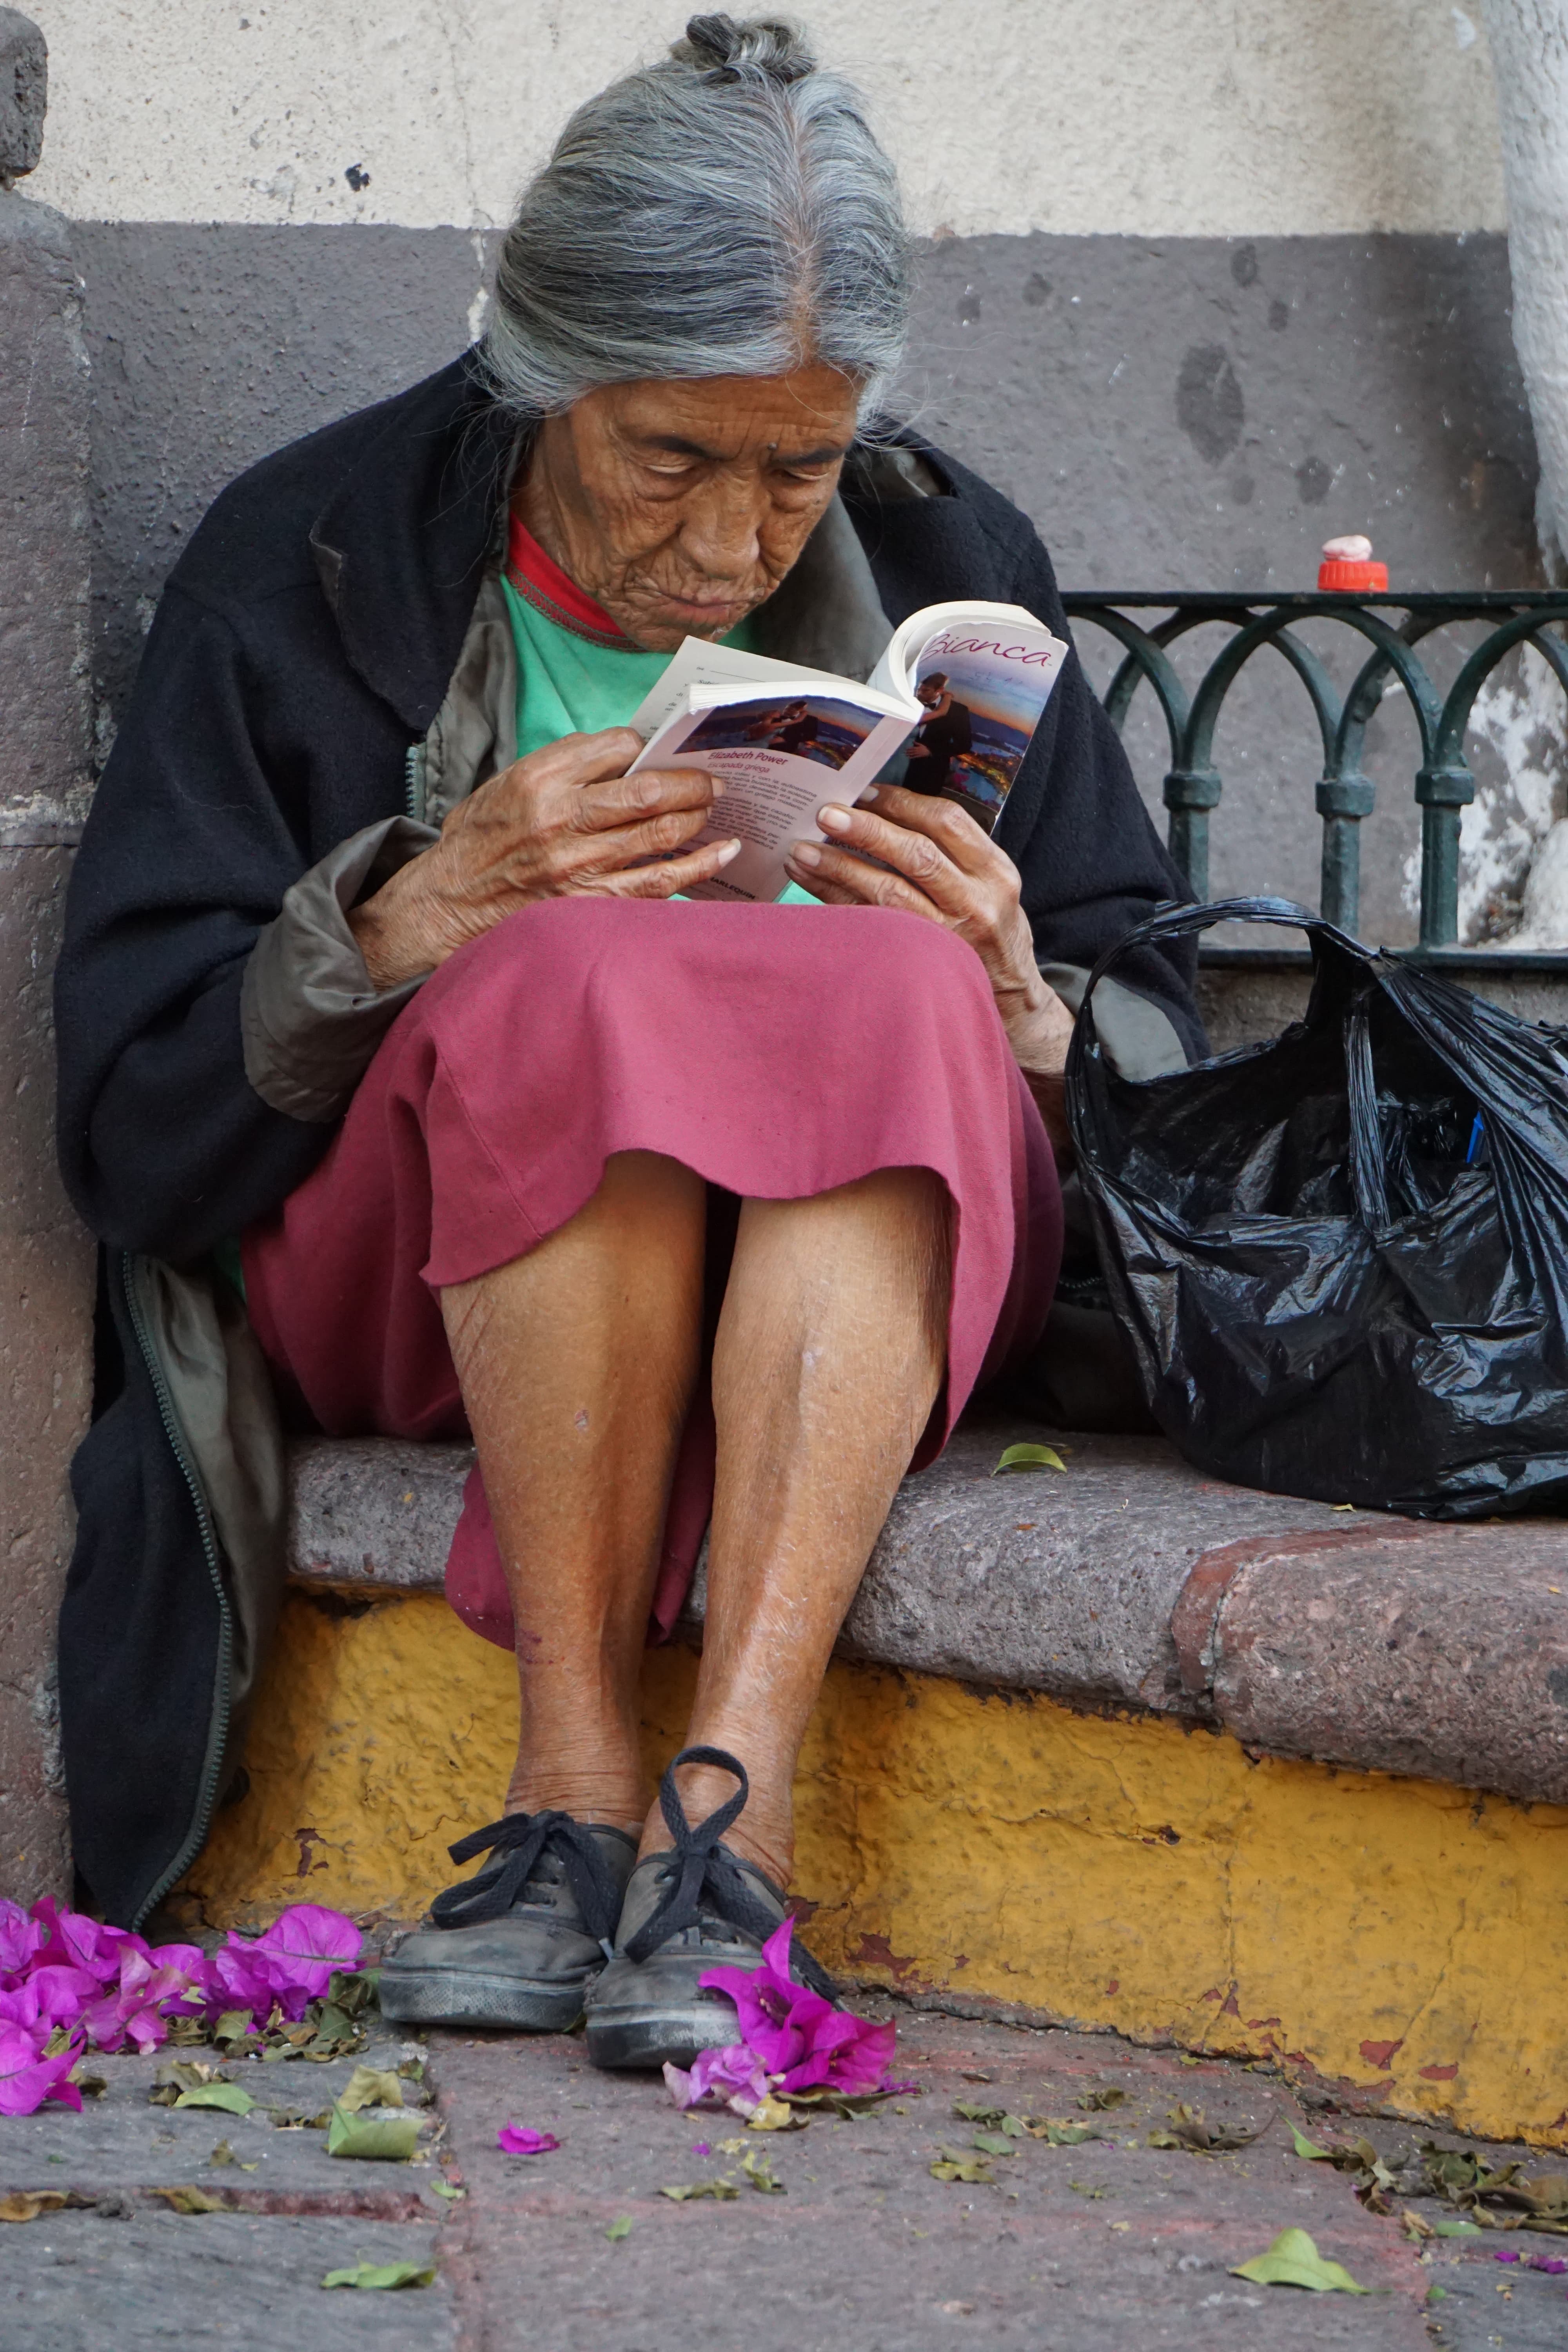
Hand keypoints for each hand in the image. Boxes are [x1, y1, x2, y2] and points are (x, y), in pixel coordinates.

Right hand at [350, 727, 740, 989]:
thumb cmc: (483, 839)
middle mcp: (562, 820)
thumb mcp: (509, 783)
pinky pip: (660, 883)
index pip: (615, 747)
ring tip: (717, 806)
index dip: (648, 745)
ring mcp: (580, 866)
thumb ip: (563, 765)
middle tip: (713, 778)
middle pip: (648, 790)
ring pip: (661, 834)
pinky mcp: (592, 903)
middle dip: (691, 780)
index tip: (664, 749)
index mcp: (540, 780)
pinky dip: (699, 865)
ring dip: (699, 816)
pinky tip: (724, 852)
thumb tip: (625, 751)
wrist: (450, 902)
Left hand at [784, 783, 1075, 1160]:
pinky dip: (840, 904)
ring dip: (841, 869)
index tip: (865, 792)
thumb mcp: (992, 887)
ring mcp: (951, 938)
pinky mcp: (924, 965)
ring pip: (890, 893)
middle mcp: (977, 902)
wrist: (1014, 1003)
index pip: (948, 822)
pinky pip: (874, 928)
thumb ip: (955, 854)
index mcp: (997, 872)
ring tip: (803, 851)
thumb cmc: (991, 934)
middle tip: (825, 814)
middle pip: (916, 854)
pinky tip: (813, 887)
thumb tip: (886, 813)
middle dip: (866, 831)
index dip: (902, 803)